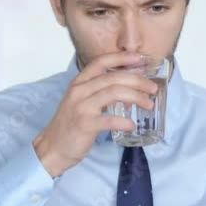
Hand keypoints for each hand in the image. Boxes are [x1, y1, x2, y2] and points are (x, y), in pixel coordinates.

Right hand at [33, 52, 157, 177]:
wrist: (52, 148)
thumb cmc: (70, 124)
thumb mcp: (80, 101)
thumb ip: (99, 92)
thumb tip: (128, 88)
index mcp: (79, 83)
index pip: (101, 62)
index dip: (121, 58)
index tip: (139, 58)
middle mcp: (79, 91)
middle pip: (113, 78)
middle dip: (137, 80)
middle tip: (153, 88)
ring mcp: (82, 107)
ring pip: (114, 93)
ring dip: (136, 97)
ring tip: (149, 104)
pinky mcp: (85, 125)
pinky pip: (110, 120)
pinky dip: (124, 122)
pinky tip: (132, 125)